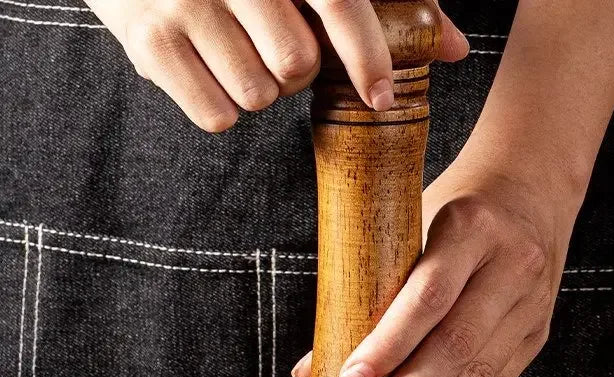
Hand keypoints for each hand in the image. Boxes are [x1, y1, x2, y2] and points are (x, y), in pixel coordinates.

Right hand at [87, 0, 468, 131]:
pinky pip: (217, 117)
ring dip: (257, 90)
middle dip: (294, 72)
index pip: (339, 2)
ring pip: (258, 96)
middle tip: (273, 48)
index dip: (366, 55)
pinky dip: (218, 107)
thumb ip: (382, 5)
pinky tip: (204, 70)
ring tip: (232, 52)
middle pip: (296, 66)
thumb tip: (455, 48)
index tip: (380, 99)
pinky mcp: (147, 41)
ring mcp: (184, 1)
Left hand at [292, 159, 578, 376]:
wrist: (535, 188)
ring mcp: (531, 305)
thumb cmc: (458, 208)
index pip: (427, 295)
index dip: (389, 342)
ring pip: (480, 376)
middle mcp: (511, 267)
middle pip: (454, 346)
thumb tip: (310, 369)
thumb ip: (366, 290)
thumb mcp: (411, 224)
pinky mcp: (536, 334)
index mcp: (472, 228)